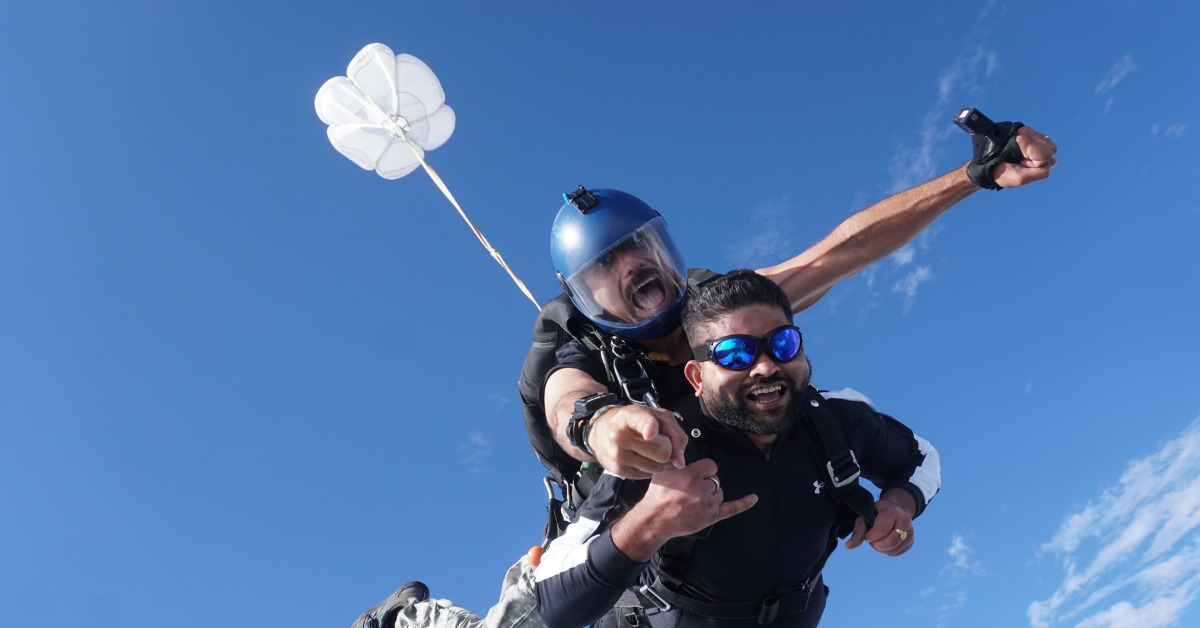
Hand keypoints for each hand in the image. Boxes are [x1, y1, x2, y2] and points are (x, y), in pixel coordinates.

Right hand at [587, 404, 688, 478]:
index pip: (642, 421)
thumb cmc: (636, 422)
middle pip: (662, 452)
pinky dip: (649, 468)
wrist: (602, 433)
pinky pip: (648, 475)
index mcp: (630, 415)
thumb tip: (679, 462)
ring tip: (647, 449)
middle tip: (658, 441)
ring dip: (659, 461)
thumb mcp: (657, 417)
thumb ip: (675, 434)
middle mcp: (620, 435)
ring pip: (658, 467)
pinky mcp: (619, 470)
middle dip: (667, 449)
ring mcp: (618, 455)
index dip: (648, 427)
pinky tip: (640, 457)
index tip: (650, 433)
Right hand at [612, 459, 757, 560]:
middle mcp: (702, 489)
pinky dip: (744, 503)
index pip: (711, 465)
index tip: (695, 475)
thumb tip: (684, 454)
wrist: (655, 519)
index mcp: (691, 475)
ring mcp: (709, 504)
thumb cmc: (658, 497)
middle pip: (715, 479)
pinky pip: (732, 508)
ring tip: (694, 500)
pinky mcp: (712, 516)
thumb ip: (679, 462)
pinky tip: (754, 498)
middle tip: (688, 491)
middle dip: (704, 483)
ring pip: (719, 492)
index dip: (703, 470)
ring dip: (711, 494)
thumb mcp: (665, 472)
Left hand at [845, 499, 914, 556]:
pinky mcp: (911, 541)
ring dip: (882, 549)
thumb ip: (858, 531)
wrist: (894, 510)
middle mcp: (905, 520)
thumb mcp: (865, 517)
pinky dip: (888, 551)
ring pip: (893, 550)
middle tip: (873, 539)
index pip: (882, 529)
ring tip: (879, 539)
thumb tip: (849, 546)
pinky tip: (885, 542)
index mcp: (892, 511)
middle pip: (891, 542)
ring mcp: (910, 532)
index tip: (868, 534)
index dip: (871, 536)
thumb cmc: (876, 514)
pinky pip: (897, 553)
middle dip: (877, 544)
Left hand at [991, 125, 1057, 187]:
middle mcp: (1026, 131)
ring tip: (1020, 159)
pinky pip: (1043, 143)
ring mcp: (1027, 130)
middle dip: (1039, 159)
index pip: (1047, 154)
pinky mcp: (1028, 133)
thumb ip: (1040, 172)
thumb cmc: (998, 172)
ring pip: (1048, 145)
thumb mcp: (1019, 179)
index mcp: (1022, 139)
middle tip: (1021, 162)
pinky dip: (1035, 151)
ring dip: (1037, 155)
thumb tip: (1054, 161)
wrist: (983, 165)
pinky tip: (1022, 155)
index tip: (1021, 165)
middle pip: (1051, 148)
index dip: (1035, 164)